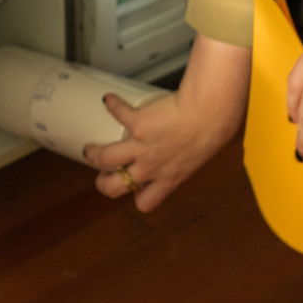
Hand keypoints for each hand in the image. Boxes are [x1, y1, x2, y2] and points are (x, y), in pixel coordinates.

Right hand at [83, 35, 248, 211]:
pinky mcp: (138, 124)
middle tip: (102, 173)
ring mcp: (141, 147)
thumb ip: (188, 158)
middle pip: (114, 187)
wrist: (209, 114)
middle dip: (103, 183)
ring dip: (95, 153)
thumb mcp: (199, 156)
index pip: (145, 202)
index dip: (136, 196)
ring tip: (90, 148)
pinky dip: (112, 105)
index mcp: (168, 179)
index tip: (135, 186)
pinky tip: (109, 100)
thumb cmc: (212, 132)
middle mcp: (150, 168)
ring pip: (105, 158)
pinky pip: (118, 113)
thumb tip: (191, 149)